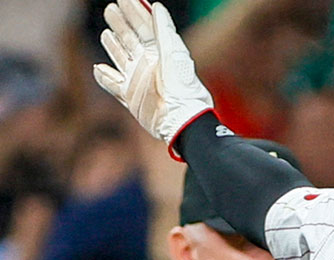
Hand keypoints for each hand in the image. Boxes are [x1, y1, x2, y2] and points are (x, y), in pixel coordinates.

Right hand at [93, 0, 212, 154]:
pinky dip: (104, 76)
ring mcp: (137, 80)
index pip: (144, 27)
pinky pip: (113, 84)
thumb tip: (157, 6)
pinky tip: (97, 68)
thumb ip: (164, 30)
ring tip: (106, 33)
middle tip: (111, 8)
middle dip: (120, 23)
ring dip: (112, 45)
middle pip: (130, 39)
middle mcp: (147, 64)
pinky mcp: (130, 97)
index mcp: (159, 52)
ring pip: (120, 58)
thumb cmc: (181, 87)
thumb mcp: (173, 54)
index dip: (134, 11)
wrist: (179, 119)